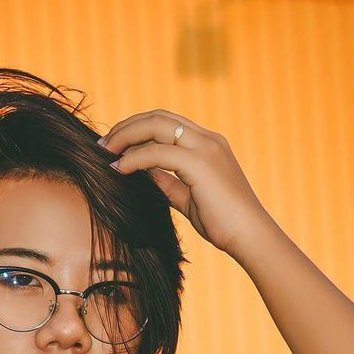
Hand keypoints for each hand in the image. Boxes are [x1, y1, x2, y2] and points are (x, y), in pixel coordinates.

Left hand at [97, 109, 267, 260]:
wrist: (250, 236)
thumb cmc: (224, 223)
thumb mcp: (189, 198)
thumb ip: (169, 182)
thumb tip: (145, 173)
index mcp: (208, 144)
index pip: (167, 123)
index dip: (138, 129)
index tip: (116, 145)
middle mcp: (207, 139)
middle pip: (158, 116)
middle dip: (127, 126)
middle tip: (103, 144)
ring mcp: (205, 148)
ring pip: (156, 126)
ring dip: (126, 136)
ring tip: (106, 152)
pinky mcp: (200, 163)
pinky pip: (158, 153)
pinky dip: (135, 158)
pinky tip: (120, 169)